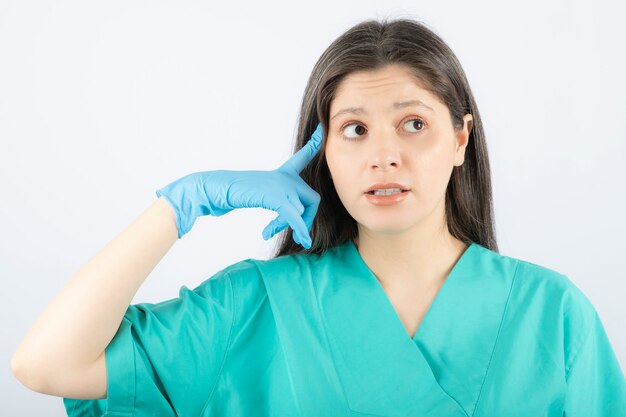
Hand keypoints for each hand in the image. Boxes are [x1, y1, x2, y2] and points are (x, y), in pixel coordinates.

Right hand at [155, 123, 323, 247]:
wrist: (211, 189)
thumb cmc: (231, 193)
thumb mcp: (259, 195)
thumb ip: (276, 203)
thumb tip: (286, 219)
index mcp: (280, 174)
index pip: (303, 156)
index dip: (315, 144)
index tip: (323, 128)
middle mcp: (282, 177)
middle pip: (312, 198)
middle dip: (306, 219)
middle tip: (293, 231)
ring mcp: (279, 185)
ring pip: (304, 209)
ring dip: (294, 226)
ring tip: (270, 232)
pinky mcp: (273, 196)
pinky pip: (294, 214)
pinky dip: (300, 228)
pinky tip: (303, 240)